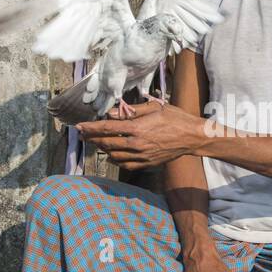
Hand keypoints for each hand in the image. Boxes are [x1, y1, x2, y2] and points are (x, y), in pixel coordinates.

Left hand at [77, 101, 204, 168]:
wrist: (192, 137)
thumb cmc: (175, 118)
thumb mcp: (154, 107)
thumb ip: (132, 111)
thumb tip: (112, 113)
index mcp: (137, 128)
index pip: (107, 128)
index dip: (91, 128)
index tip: (80, 126)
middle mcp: (137, 143)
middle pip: (107, 143)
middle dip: (92, 138)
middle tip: (83, 135)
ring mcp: (142, 155)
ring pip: (114, 155)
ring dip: (102, 149)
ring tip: (96, 143)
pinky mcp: (147, 163)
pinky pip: (126, 164)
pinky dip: (115, 160)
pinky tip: (111, 156)